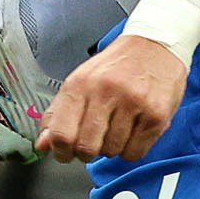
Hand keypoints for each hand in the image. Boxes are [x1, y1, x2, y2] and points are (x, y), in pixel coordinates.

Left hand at [35, 33, 187, 163]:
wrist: (157, 45)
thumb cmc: (118, 65)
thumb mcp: (81, 81)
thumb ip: (58, 113)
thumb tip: (42, 145)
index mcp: (81, 83)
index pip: (61, 134)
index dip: (60, 152)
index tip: (65, 153)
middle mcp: (106, 91)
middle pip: (86, 148)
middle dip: (87, 153)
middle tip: (94, 142)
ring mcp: (133, 103)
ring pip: (112, 152)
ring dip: (112, 147)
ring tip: (118, 127)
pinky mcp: (156, 115)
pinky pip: (135, 153)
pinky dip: (131, 149)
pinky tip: (133, 130)